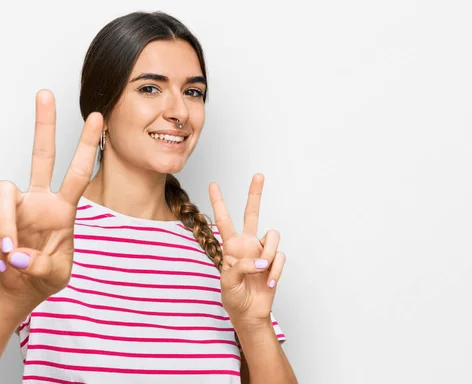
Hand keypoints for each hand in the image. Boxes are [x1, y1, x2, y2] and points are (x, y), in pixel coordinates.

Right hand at [0, 89, 101, 302]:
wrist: (22, 288)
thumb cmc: (46, 275)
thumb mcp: (57, 276)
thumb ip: (44, 267)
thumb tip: (19, 255)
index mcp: (64, 208)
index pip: (78, 173)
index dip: (87, 146)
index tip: (98, 117)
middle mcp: (39, 200)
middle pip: (41, 155)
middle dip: (44, 125)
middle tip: (45, 93)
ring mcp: (15, 207)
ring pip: (2, 190)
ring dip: (4, 223)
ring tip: (11, 253)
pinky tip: (5, 260)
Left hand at [209, 173, 285, 325]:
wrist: (249, 313)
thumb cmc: (233, 297)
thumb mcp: (227, 281)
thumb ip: (240, 266)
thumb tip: (261, 259)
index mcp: (231, 246)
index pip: (224, 220)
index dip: (219, 203)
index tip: (213, 184)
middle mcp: (248, 244)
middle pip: (252, 213)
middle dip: (255, 194)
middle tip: (258, 175)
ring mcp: (263, 251)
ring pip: (272, 236)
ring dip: (269, 253)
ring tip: (262, 272)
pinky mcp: (276, 261)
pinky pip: (280, 257)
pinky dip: (275, 271)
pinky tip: (268, 283)